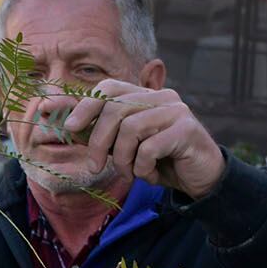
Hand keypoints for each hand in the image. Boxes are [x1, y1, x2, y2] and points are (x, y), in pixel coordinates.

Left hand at [60, 80, 224, 198]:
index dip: (86, 105)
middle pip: (115, 109)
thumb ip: (102, 134)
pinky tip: (151, 175)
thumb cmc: (160, 162)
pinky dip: (142, 168)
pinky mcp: (187, 130)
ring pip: (130, 129)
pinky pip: (149, 149)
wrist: (200, 179)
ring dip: (122, 159)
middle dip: (97, 142)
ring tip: (130, 173)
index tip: (69, 127)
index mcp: (145, 96)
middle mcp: (161, 97)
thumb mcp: (125, 148)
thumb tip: (66, 126)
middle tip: (93, 167)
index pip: (110, 88)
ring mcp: (176, 111)